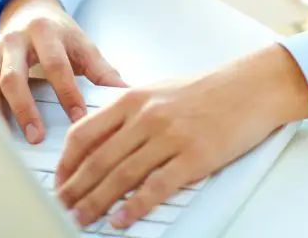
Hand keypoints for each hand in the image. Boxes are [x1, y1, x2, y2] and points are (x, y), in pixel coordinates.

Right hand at [0, 0, 128, 142]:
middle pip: (14, 76)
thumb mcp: (82, 44)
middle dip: (25, 108)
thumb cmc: (59, 33)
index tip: (78, 118)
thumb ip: (101, 70)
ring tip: (8, 141)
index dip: (67, 93)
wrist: (30, 11)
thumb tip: (124, 93)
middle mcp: (15, 40)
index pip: (56, 65)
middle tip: (37, 136)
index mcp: (45, 31)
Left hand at [54, 44, 307, 230]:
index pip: (84, 133)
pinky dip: (134, 208)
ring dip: (97, 203)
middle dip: (75, 190)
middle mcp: (147, 116)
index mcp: (133, 98)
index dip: (65, 163)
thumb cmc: (205, 90)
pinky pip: (155, 188)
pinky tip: (121, 220)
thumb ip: (127, 112)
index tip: (58, 182)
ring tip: (82, 220)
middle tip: (62, 208)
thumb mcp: (158, 91)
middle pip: (98, 160)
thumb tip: (97, 138)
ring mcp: (170, 137)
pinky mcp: (193, 157)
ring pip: (121, 177)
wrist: (249, 88)